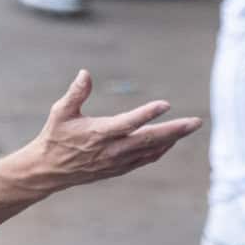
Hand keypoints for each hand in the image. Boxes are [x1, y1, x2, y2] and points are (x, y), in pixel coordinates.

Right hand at [28, 70, 202, 190]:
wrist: (48, 171)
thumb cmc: (54, 136)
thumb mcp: (60, 111)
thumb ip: (75, 93)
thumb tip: (85, 73)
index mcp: (98, 133)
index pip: (128, 123)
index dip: (147, 114)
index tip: (166, 104)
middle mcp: (111, 150)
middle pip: (149, 140)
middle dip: (175, 131)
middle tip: (196, 122)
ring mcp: (116, 162)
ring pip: (151, 151)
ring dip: (172, 140)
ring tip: (189, 128)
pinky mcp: (118, 169)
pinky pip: (145, 160)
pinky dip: (160, 150)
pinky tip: (171, 142)